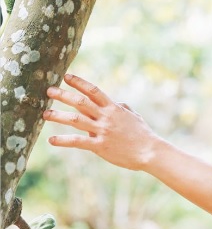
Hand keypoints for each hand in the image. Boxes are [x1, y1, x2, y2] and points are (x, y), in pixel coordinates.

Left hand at [43, 74, 160, 170]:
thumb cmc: (143, 134)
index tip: (66, 77)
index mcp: (114, 108)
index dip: (79, 83)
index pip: (94, 91)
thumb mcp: (133, 116)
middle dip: (64, 95)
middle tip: (49, 91)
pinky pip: (78, 142)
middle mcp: (106, 117)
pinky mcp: (100, 146)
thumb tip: (115, 102)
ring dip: (59, 116)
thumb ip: (122, 107)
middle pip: (81, 103)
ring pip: (76, 120)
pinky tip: (51, 140)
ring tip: (45, 114)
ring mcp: (102, 131)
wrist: (149, 151)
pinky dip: (63, 141)